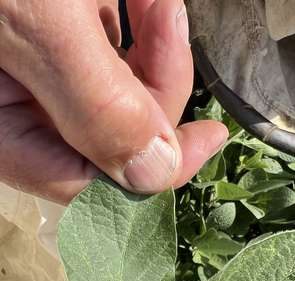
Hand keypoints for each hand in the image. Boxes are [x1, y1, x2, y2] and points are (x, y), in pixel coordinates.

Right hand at [0, 0, 226, 201]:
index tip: (209, 137)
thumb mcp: (33, 20)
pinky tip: (145, 0)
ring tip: (157, 1)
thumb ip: (95, 105)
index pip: (90, 184)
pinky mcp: (49, 41)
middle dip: (156, 86)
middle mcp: (21, 116)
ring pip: (117, 95)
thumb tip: (155, 174)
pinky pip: (105, 55)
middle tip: (169, 20)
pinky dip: (134, 28)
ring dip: (151, 50)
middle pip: (113, 136)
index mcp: (4, 134)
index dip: (155, 168)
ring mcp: (35, 78)